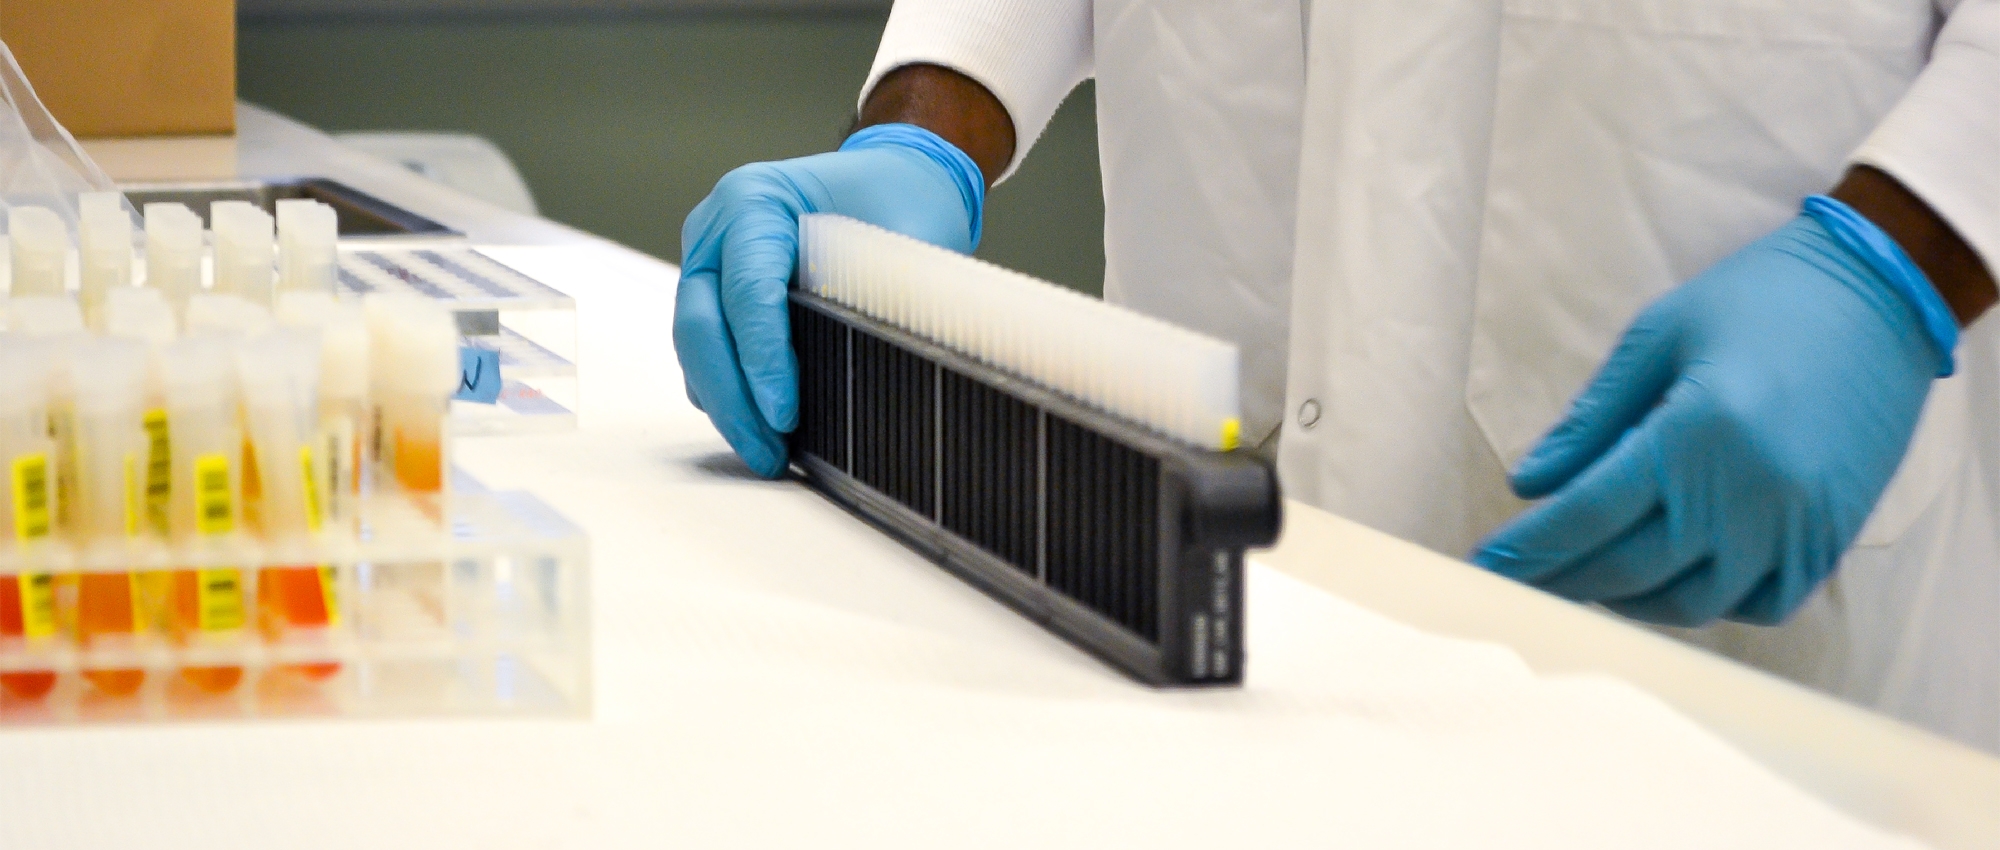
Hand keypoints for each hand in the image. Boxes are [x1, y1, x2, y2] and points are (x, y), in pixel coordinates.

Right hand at [673, 123, 983, 476]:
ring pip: (694, 350)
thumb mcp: (906, 237)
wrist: (890, 181)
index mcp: (754, 199)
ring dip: (727, 408)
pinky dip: (728, 397)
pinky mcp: (713, 299)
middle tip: (771, 454)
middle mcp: (715, 229)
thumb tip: (891, 368)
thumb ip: (891, 294)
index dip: (762, 358)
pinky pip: (705, 357)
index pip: (747, 289)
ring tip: (770, 456)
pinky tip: (764, 433)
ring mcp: (707, 265)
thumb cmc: (898, 200)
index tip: (785, 414)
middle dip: (733, 399)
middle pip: (700, 326)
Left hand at [1472, 198, 1956, 625]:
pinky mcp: (1832, 539)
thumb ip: (1591, 419)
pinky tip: (1668, 581)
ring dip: (1626, 600)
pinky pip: (1758, 605)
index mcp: (1698, 431)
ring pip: (1689, 603)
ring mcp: (1797, 525)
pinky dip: (1704, 605)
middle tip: (1519, 584)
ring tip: (1584, 580)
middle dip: (1561, 581)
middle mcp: (1750, 492)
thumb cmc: (1758, 300)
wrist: (1880, 294)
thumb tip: (1528, 485)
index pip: (1589, 513)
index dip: (1529, 548)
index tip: (1483, 568)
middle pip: (1628, 568)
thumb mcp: (1658, 336)